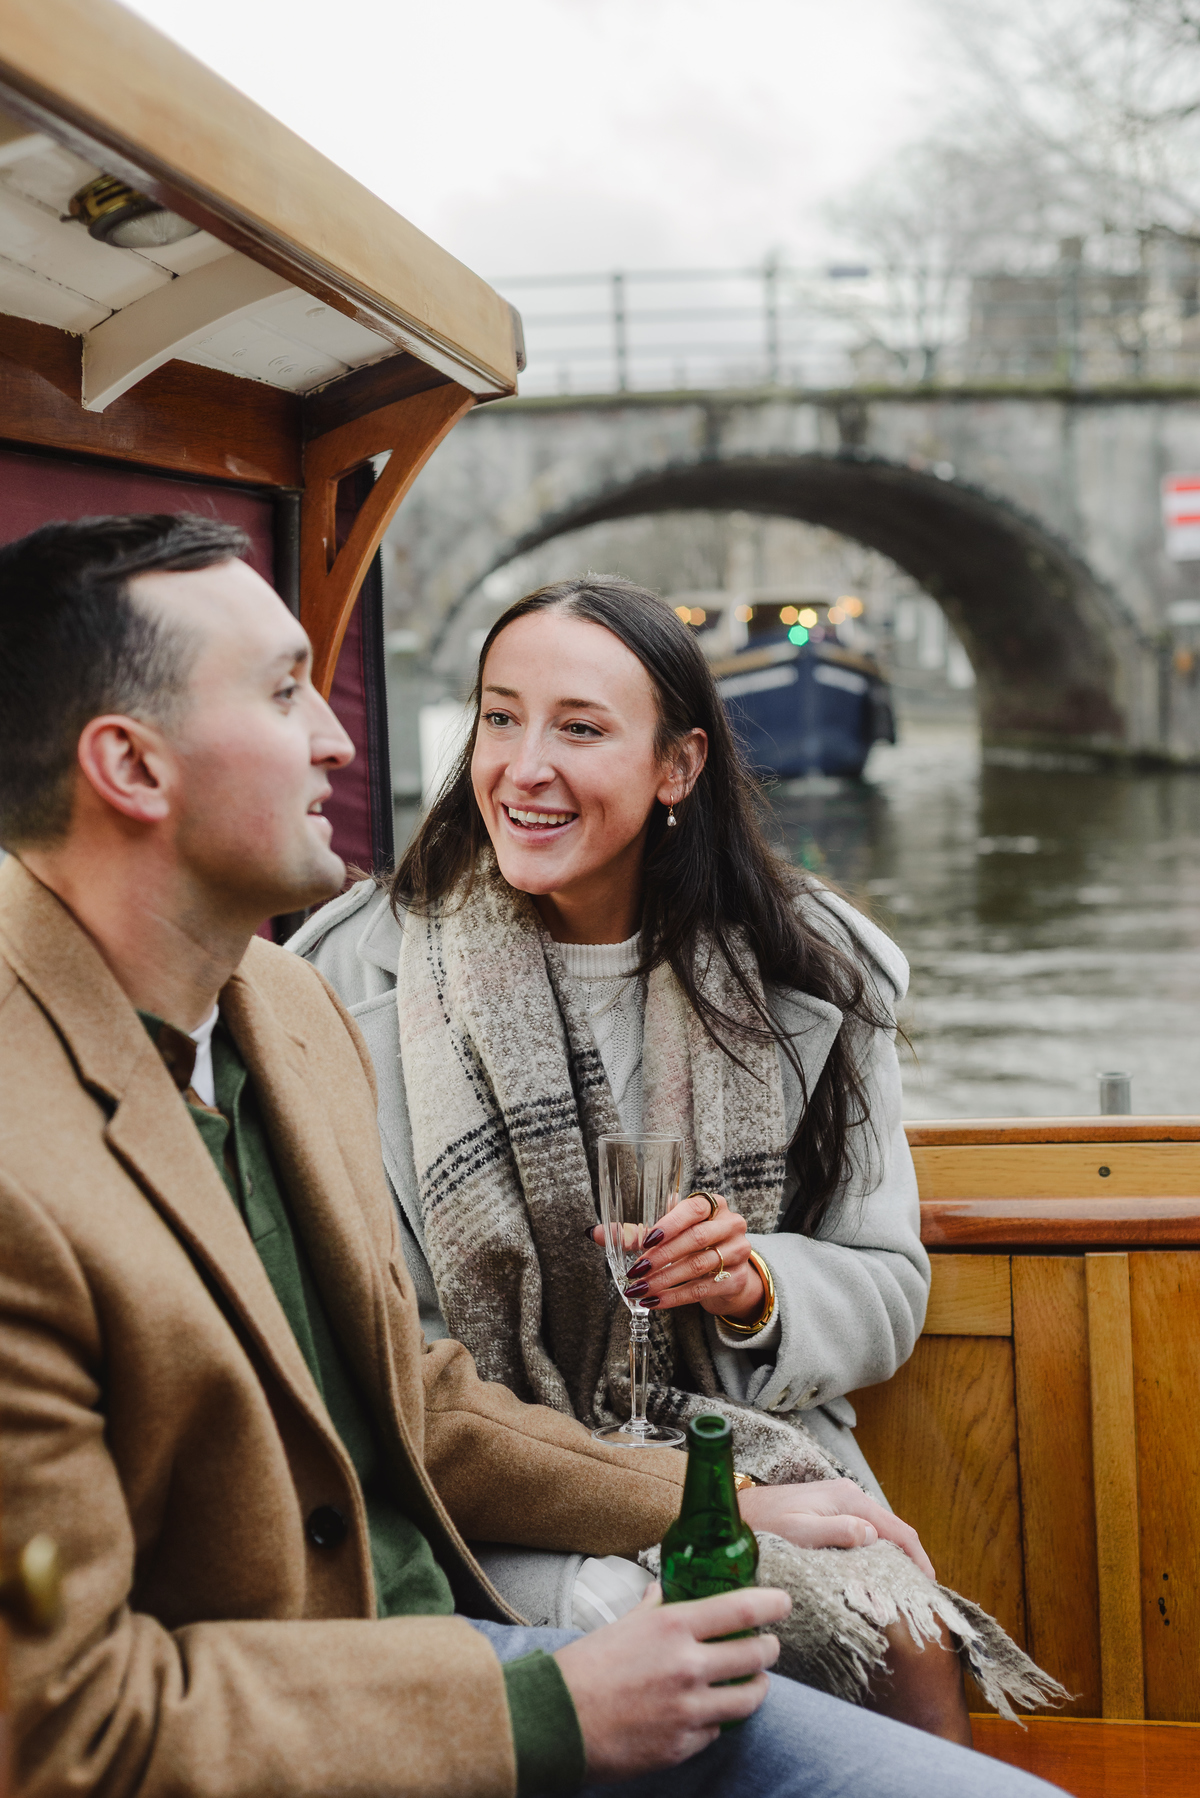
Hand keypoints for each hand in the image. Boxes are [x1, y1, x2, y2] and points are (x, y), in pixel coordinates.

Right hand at [553, 1582, 788, 1781]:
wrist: (557, 1722)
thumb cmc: (585, 1668)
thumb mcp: (623, 1625)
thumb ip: (653, 1607)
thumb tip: (665, 1590)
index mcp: (672, 1627)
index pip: (740, 1608)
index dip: (771, 1605)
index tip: (784, 1604)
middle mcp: (687, 1666)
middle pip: (755, 1655)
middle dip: (768, 1649)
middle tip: (768, 1646)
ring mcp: (689, 1709)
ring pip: (748, 1698)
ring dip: (756, 1687)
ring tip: (753, 1682)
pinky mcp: (683, 1745)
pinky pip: (717, 1730)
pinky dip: (717, 1719)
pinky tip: (708, 1712)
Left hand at [589, 1190, 766, 1322]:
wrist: (729, 1270)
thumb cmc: (693, 1243)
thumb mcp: (669, 1233)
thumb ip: (635, 1232)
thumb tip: (594, 1232)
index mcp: (713, 1204)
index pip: (693, 1208)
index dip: (670, 1223)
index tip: (646, 1241)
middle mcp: (730, 1224)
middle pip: (695, 1239)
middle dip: (661, 1257)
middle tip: (636, 1271)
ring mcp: (738, 1252)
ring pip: (697, 1266)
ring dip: (664, 1280)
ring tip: (639, 1290)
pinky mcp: (736, 1279)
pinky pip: (702, 1289)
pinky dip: (675, 1297)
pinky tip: (654, 1301)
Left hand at [739, 1479, 935, 1580]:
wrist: (740, 1512)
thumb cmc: (767, 1524)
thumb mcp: (800, 1532)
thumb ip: (836, 1531)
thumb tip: (872, 1536)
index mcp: (849, 1498)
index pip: (897, 1528)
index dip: (918, 1557)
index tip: (930, 1586)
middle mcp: (850, 1495)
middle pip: (893, 1530)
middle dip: (909, 1559)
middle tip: (919, 1594)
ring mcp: (841, 1502)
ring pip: (880, 1532)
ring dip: (894, 1556)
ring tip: (903, 1588)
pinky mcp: (832, 1511)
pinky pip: (865, 1532)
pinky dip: (877, 1552)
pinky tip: (877, 1572)